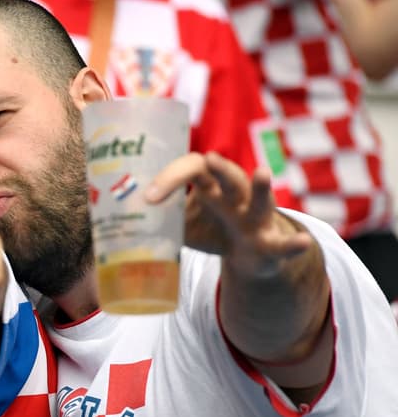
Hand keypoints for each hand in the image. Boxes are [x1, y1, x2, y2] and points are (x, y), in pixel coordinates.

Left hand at [145, 152, 312, 278]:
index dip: (170, 180)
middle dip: (219, 167)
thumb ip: (154, 223)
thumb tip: (114, 226)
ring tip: (262, 172)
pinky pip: (282, 243)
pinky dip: (292, 244)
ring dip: (259, 186)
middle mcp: (234, 196)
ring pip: (258, 197)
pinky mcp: (269, 240)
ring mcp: (255, 216)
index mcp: (210, 188)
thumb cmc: (211, 231)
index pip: (191, 170)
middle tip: (209, 161)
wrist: (248, 255)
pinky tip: (301, 244)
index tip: (148, 198)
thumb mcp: (180, 226)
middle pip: (226, 175)